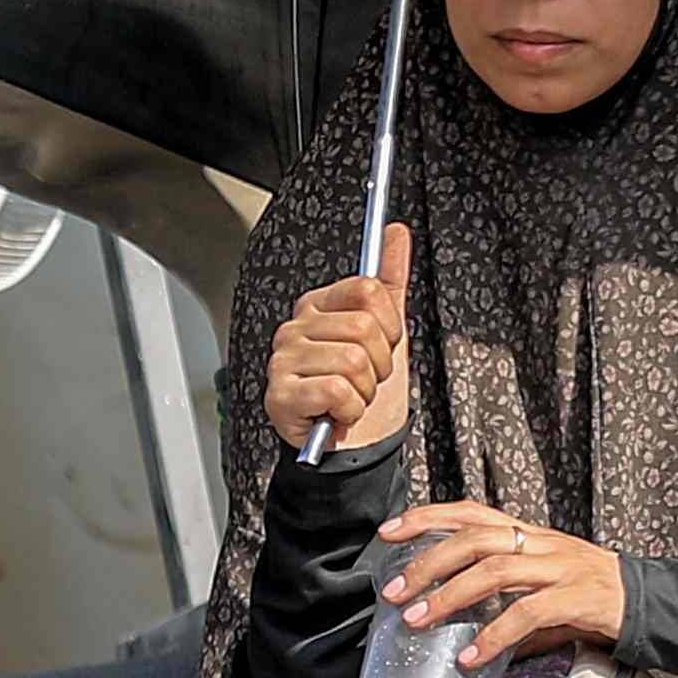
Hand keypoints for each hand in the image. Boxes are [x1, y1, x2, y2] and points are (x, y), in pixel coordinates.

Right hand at [265, 220, 410, 453]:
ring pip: (353, 361)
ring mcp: (283, 360)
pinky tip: (337, 412)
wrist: (352, 444)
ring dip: (365, 391)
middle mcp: (295, 328)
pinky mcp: (280, 394)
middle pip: (364, 328)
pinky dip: (350, 410)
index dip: (389, 323)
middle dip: (380, 364)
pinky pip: (336, 390)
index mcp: (317, 306)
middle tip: (365, 379)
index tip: (385, 343)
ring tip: (351, 397)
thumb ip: (390, 279)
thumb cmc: (363, 388)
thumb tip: (396, 233)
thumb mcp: (386, 332)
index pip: (367, 288)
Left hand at [380, 500, 626, 660]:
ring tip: (418, 621)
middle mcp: (542, 544)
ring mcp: (561, 568)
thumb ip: (506, 604)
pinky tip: (472, 657)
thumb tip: (464, 639)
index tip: (387, 532)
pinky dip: (495, 636)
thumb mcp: (544, 589)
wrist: (652, 603)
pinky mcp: (578, 598)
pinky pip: (528, 613)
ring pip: (495, 571)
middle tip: (395, 592)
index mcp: (530, 535)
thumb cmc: (593, 597)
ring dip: (450, 597)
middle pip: (475, 538)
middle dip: (428, 562)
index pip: (472, 513)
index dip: (427, 517)